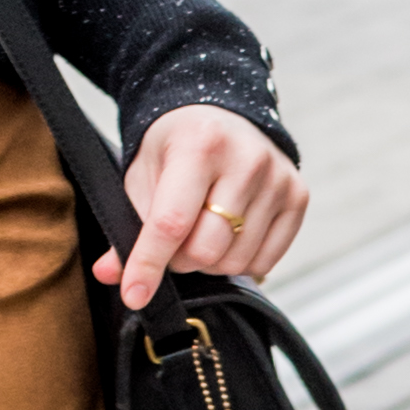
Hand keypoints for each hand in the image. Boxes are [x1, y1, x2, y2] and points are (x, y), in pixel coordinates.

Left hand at [100, 104, 308, 313]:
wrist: (218, 114)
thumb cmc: (175, 146)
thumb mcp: (141, 175)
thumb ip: (129, 226)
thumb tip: (111, 274)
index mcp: (200, 145)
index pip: (172, 223)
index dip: (149, 264)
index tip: (134, 294)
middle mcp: (247, 159)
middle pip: (206, 249)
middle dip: (179, 259)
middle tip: (173, 241)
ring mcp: (278, 178)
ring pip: (235, 261)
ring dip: (209, 262)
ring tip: (201, 233)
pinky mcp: (298, 196)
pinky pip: (265, 261)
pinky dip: (239, 261)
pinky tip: (229, 236)